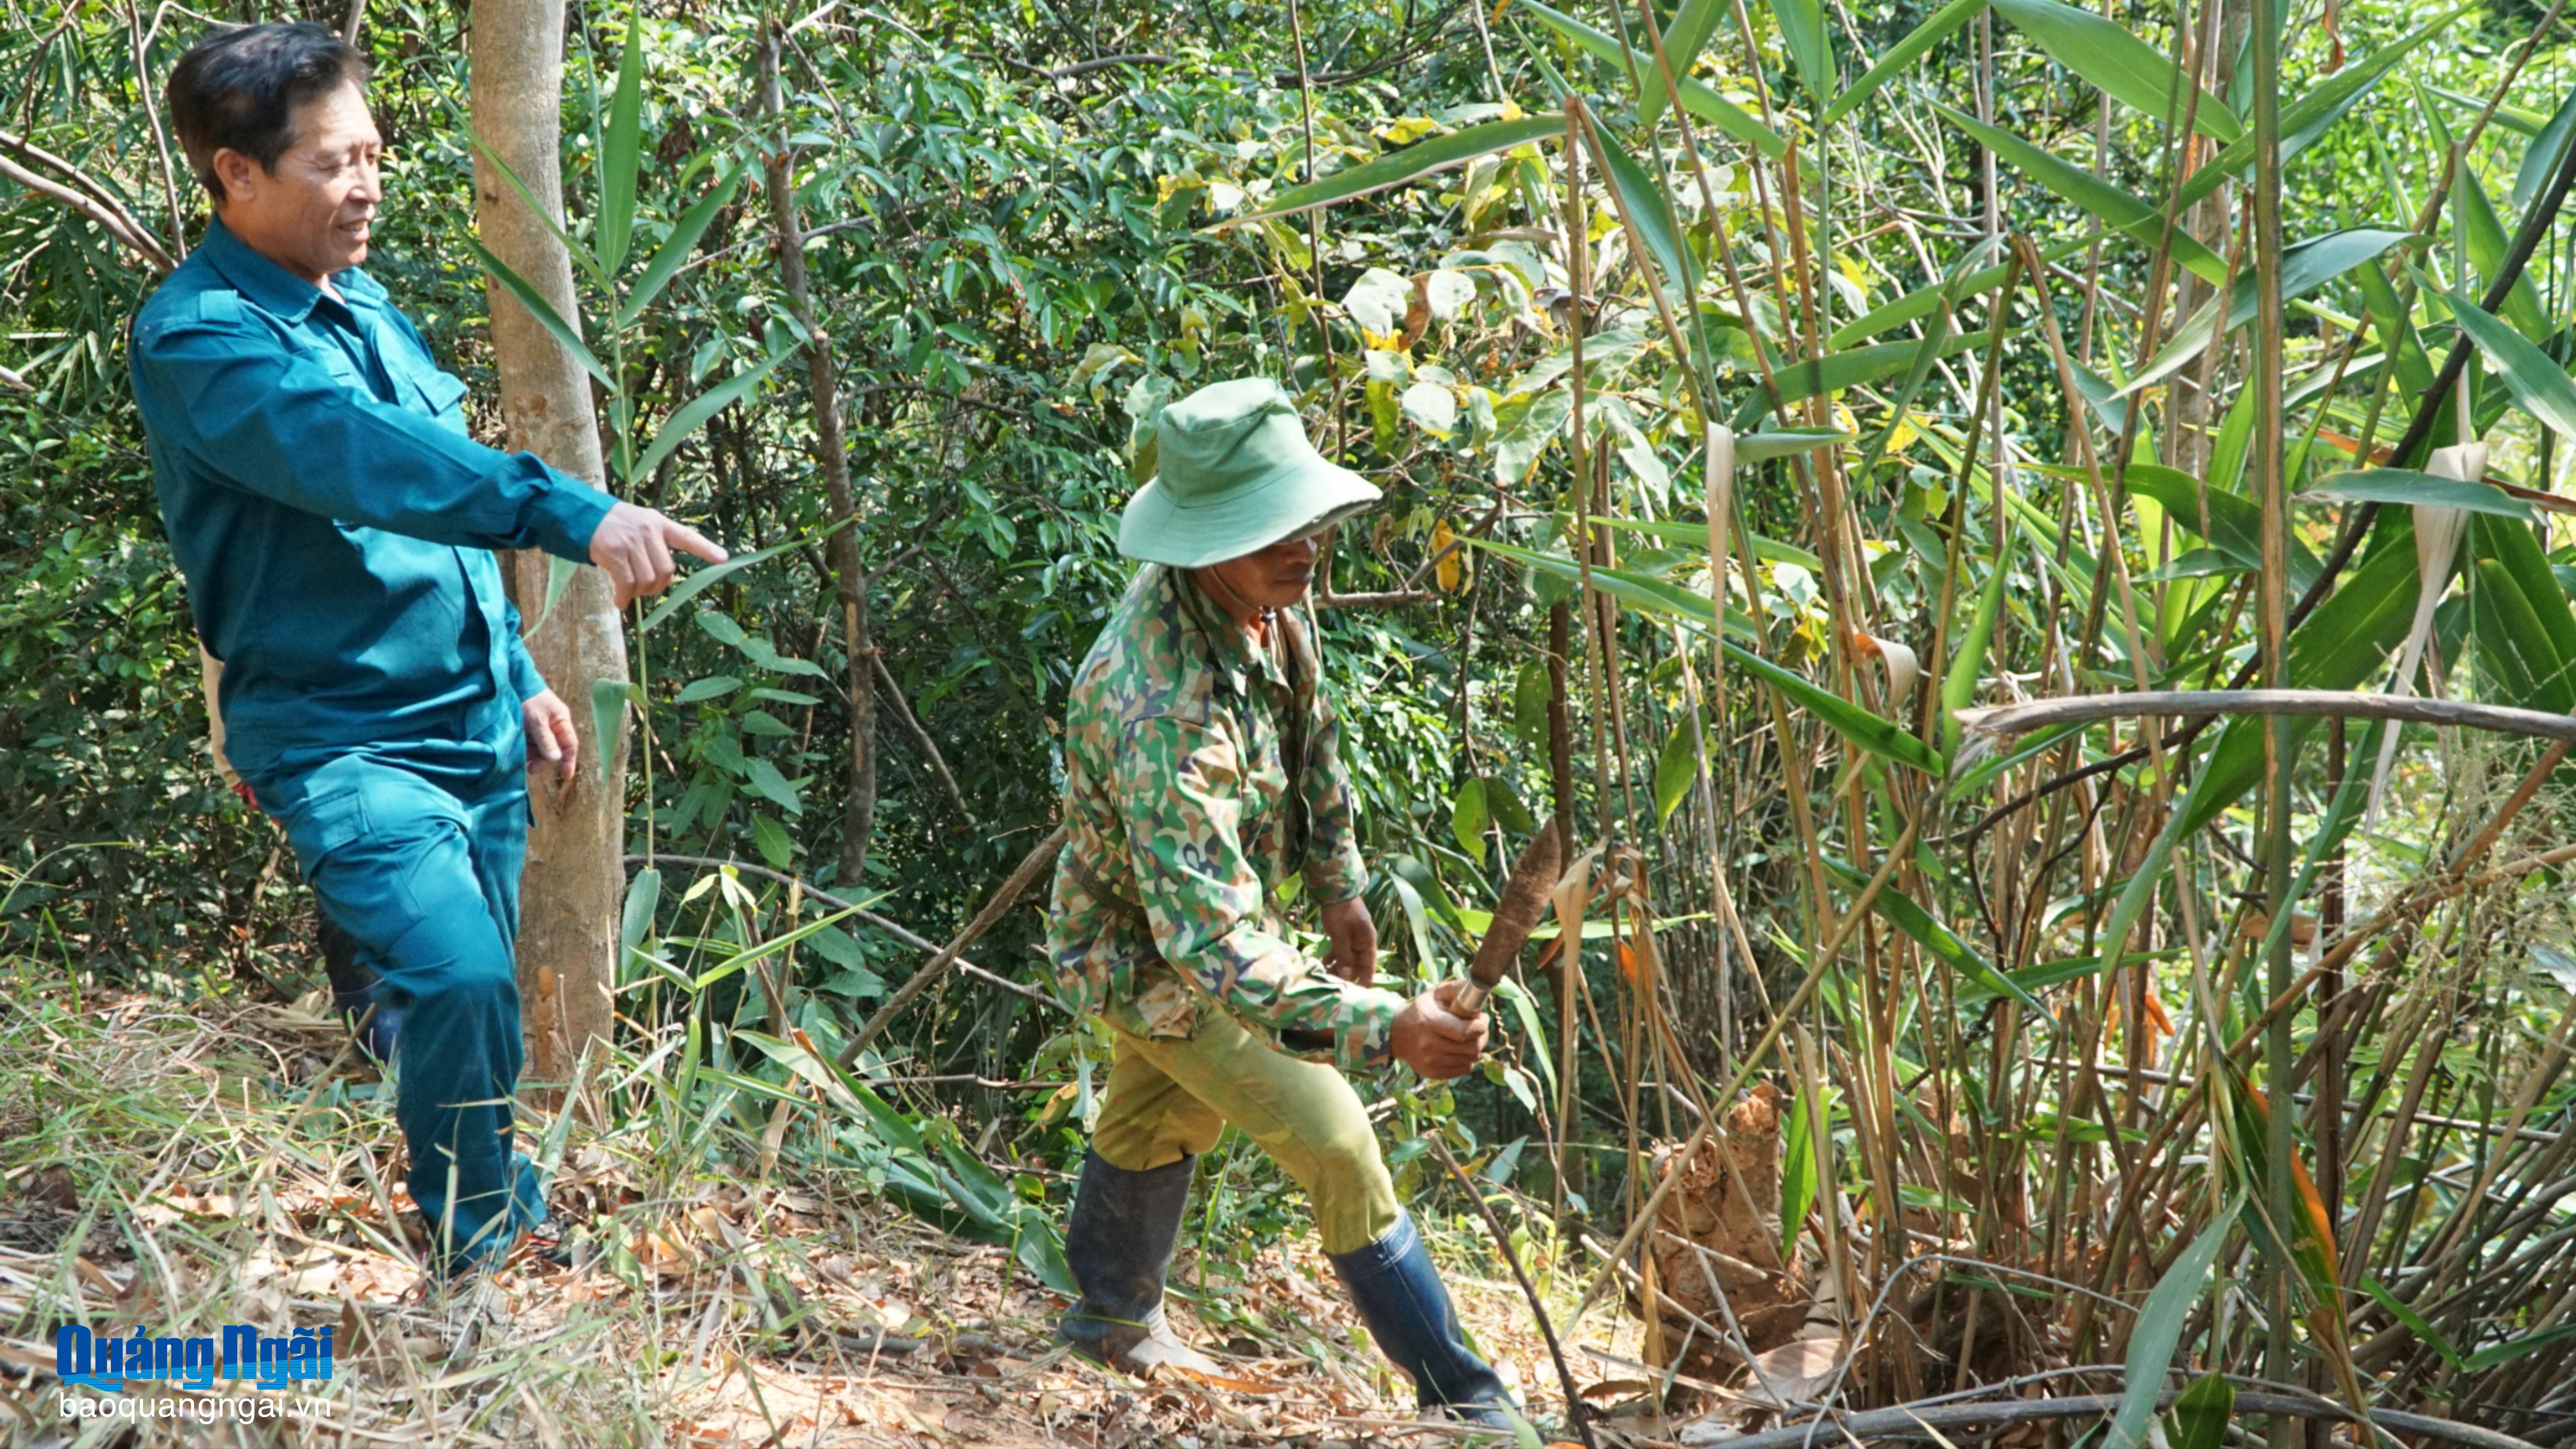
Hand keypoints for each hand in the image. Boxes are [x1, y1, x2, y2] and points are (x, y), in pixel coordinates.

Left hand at [523, 688, 578, 781]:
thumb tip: (556, 759)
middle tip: (531, 769)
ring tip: (523, 760)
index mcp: (561, 721)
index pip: (570, 745)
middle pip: (553, 748)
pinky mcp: (530, 727)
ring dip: (533, 755)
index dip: (569, 761)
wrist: (514, 683)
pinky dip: (527, 749)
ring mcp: (541, 726)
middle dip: (544, 760)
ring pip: (541, 747)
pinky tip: (520, 752)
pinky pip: (531, 742)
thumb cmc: (529, 700)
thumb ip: (546, 740)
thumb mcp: (537, 721)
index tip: (566, 776)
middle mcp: (554, 725)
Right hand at [588, 501, 727, 606]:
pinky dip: (625, 597)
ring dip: (640, 593)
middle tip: (647, 589)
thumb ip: (657, 544)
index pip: (687, 536)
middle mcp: (648, 531)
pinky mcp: (614, 553)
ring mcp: (631, 542)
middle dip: (658, 586)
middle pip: (666, 570)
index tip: (723, 558)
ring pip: (648, 579)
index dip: (706, 549)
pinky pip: (627, 583)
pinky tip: (621, 602)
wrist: (585, 516)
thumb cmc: (618, 526)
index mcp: (659, 523)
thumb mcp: (642, 524)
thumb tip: (664, 579)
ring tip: (631, 593)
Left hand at [1320, 896, 1377, 983]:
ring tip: (1326, 978)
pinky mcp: (1343, 935)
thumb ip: (1344, 957)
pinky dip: (1333, 957)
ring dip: (1338, 968)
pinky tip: (1323, 964)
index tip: (1356, 995)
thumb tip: (1346, 977)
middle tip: (1335, 989)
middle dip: (1347, 977)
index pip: (1369, 967)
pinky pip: (1340, 951)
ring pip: (1347, 959)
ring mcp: (1353, 939)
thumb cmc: (1340, 912)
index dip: (1363, 981)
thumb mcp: (1341, 936)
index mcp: (1367, 942)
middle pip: (1357, 965)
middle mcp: (1362, 942)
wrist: (1334, 890)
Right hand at [1388, 979, 1488, 1080]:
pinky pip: (1464, 1069)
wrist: (1396, 1034)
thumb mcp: (1435, 994)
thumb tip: (1478, 991)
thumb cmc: (1421, 1011)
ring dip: (1475, 1047)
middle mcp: (1429, 1044)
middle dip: (1482, 1036)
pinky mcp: (1433, 1073)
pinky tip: (1460, 1050)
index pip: (1465, 1031)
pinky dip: (1467, 1059)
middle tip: (1479, 1028)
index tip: (1482, 1018)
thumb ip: (1457, 989)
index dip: (1481, 1025)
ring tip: (1468, 1038)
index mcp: (1430, 1022)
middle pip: (1472, 1047)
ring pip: (1471, 1059)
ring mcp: (1431, 1062)